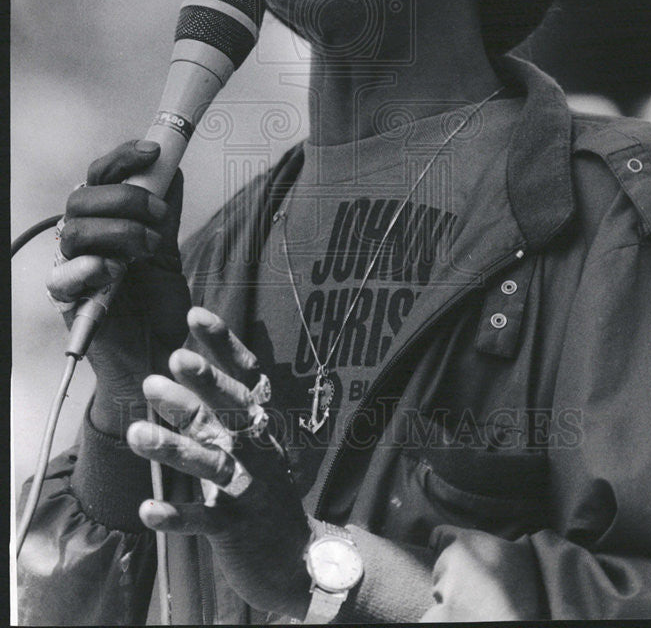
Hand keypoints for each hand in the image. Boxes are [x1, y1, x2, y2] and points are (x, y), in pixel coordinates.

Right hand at [46, 140, 190, 434]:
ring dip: (119, 231)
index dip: (124, 158)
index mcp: (104, 218)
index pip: (100, 175)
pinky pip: (61, 275)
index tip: (154, 151)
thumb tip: (172, 168)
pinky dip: (88, 266)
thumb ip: (166, 213)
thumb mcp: (168, 249)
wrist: (157, 352)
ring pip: (75, 229)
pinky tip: (113, 269)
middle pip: (83, 197)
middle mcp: (83, 237)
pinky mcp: (67, 299)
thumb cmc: (157, 302)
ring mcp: (72, 266)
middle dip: (127, 198)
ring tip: (150, 249)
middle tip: (160, 215)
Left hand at [127, 306, 311, 619]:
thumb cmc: (261, 486)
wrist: (293, 556)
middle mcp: (258, 447)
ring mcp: (249, 487)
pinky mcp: (235, 527)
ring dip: (175, 447)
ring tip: (137, 433)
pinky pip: (204, 519)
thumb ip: (215, 407)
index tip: (196, 314)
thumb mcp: (245, 441)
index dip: (223, 345)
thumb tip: (185, 360)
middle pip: (231, 411)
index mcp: (259, 423)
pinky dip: (177, 515)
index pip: (245, 375)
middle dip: (203, 386)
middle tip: (172, 360)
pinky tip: (147, 509)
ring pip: (212, 461)